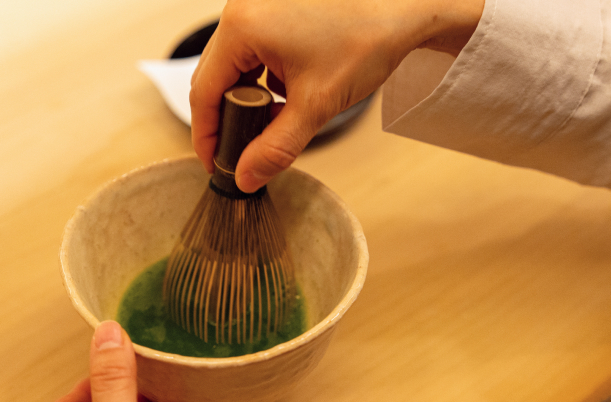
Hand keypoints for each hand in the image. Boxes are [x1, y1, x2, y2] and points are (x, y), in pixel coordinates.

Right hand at [190, 0, 483, 191]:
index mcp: (241, 27)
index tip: (216, 162)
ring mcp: (258, 6)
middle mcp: (242, 10)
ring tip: (275, 121)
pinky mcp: (275, 9)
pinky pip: (255, 52)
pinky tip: (291, 94)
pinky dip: (266, 79)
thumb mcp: (315, 106)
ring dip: (249, 99)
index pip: (203, 92)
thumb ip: (275, 148)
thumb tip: (246, 176)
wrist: (407, 6)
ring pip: (235, 67)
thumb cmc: (367, 38)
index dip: (206, 135)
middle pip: (215, 78)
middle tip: (241, 151)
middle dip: (228, 118)